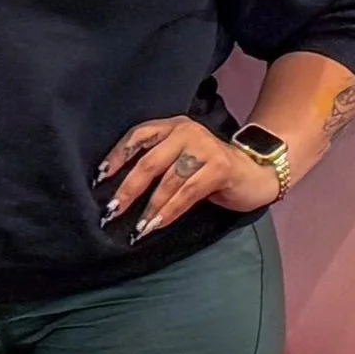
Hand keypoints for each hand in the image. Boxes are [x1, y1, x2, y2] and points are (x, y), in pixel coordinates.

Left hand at [95, 117, 280, 239]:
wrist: (254, 172)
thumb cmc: (210, 169)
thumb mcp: (180, 158)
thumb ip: (156, 163)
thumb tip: (119, 189)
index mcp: (172, 126)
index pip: (137, 136)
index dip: (117, 156)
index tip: (99, 178)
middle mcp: (186, 131)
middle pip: (149, 162)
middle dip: (128, 189)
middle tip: (112, 210)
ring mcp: (204, 148)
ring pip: (168, 180)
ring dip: (150, 207)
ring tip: (137, 227)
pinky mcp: (219, 167)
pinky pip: (187, 192)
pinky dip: (169, 211)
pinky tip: (157, 225)